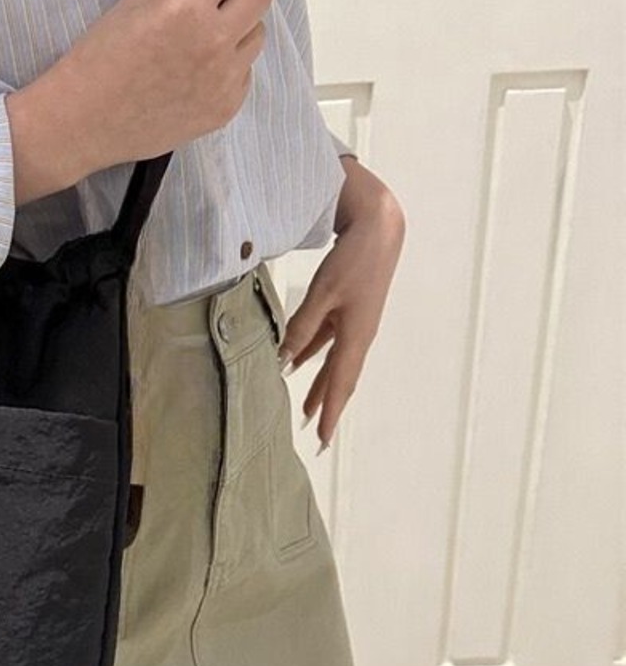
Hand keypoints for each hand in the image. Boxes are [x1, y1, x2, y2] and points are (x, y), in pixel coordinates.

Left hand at [278, 157, 405, 451]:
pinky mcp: (349, 308)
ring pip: (334, 361)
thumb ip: (303, 327)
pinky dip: (313, 354)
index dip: (330, 411)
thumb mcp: (323, 293)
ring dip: (320, 384)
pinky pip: (329, 340)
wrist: (379, 227)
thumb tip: (285, 360)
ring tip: (305, 407)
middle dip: (327, 405)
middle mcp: (359, 334)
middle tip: (316, 434)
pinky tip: (296, 362)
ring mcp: (355, 322)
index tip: (322, 438)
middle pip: (340, 378)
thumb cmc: (353, 258)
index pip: (340, 383)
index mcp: (356, 334)